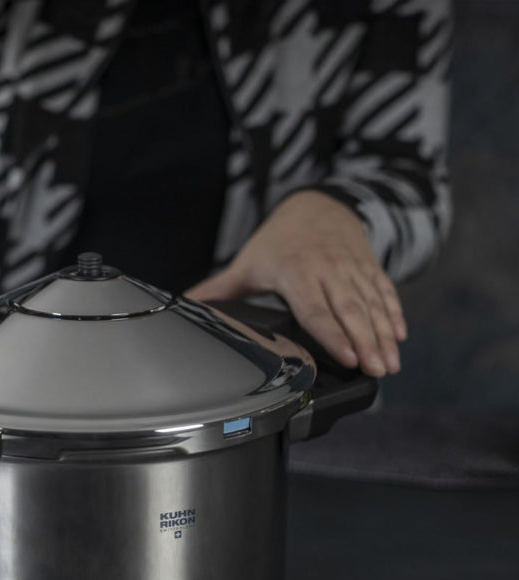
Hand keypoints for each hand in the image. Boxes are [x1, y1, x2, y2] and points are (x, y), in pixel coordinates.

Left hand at [185, 190, 406, 375]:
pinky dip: (393, 314)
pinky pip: (384, 291)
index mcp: (296, 270)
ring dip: (383, 335)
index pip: (315, 308)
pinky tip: (399, 337)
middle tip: (378, 370)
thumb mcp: (249, 262)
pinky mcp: (369, 266)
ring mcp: (352, 267)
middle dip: (366, 342)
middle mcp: (328, 268)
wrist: (317, 203)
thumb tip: (185, 306)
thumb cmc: (279, 240)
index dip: (332, 334)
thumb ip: (220, 289)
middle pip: (350, 310)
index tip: (346, 357)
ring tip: (391, 365)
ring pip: (371, 304)